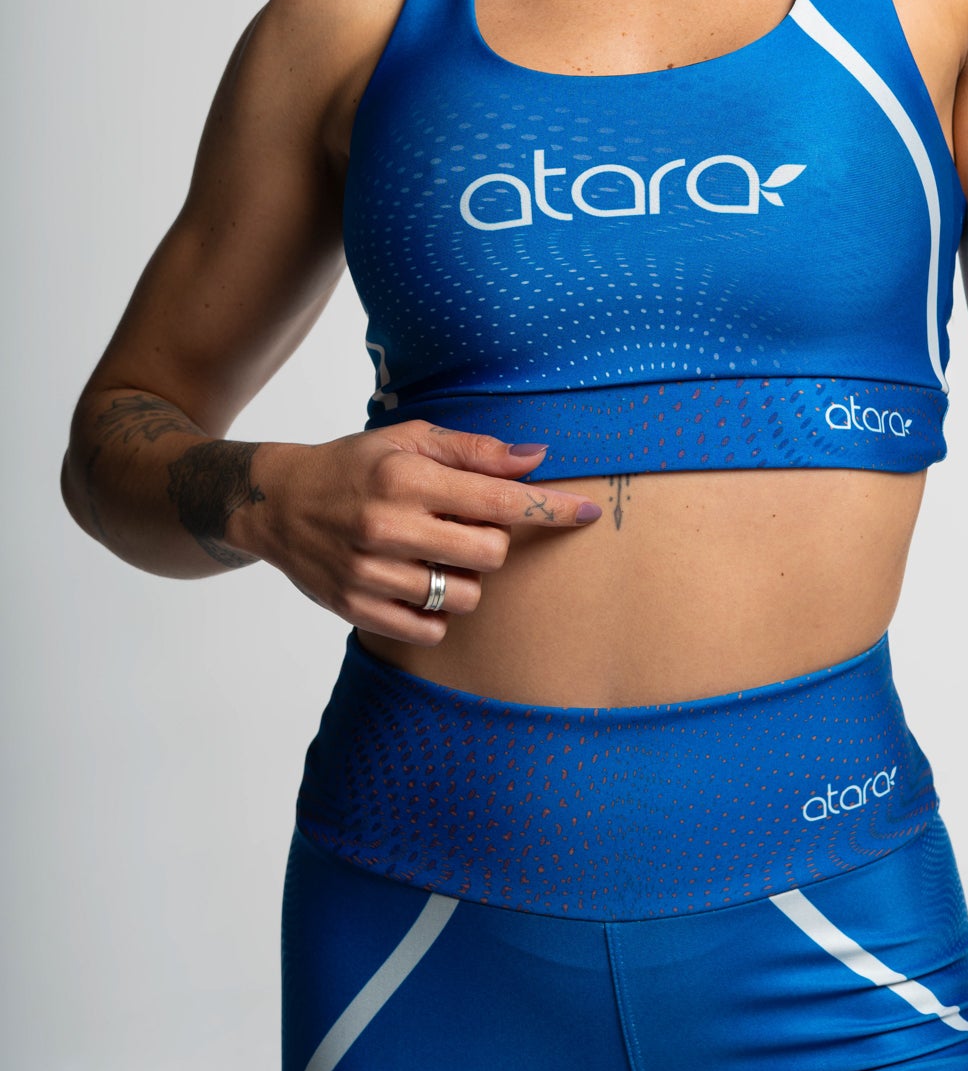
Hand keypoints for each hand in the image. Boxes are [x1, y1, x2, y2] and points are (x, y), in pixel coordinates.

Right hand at [235, 425, 600, 642]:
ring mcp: (370, 572)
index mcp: (406, 477)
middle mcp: (388, 526)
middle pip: (491, 556)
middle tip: (465, 529)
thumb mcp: (409, 439)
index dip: (550, 508)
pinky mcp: (357, 609)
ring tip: (434, 555)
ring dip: (464, 579)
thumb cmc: (355, 465)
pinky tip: (416, 584)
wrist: (276, 503)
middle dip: (493, 544)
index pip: (499, 500)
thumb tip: (536, 458)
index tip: (587, 512)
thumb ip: (475, 452)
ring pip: (464, 597)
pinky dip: (436, 614)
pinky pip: (430, 631)